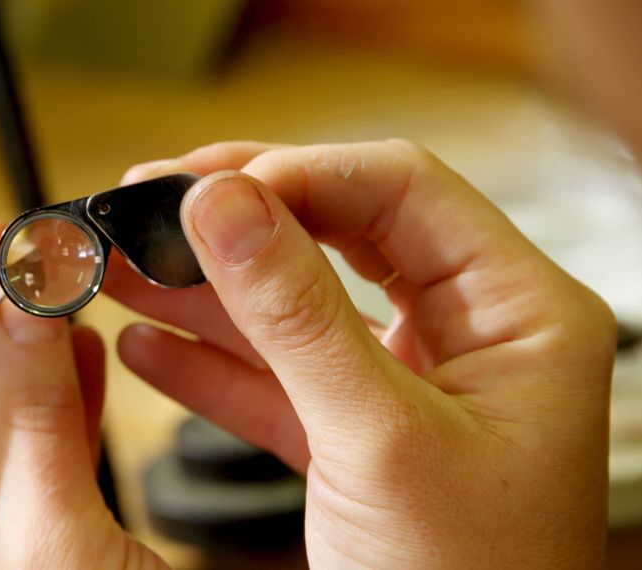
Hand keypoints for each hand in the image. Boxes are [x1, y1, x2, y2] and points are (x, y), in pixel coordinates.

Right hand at [108, 141, 615, 567]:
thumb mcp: (378, 442)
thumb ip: (296, 317)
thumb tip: (223, 205)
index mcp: (517, 314)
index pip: (401, 190)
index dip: (297, 175)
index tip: (208, 189)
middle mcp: (470, 335)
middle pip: (339, 234)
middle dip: (238, 223)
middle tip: (149, 205)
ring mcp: (411, 385)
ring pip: (297, 308)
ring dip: (205, 291)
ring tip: (123, 269)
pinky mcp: (362, 435)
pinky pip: (280, 378)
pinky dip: (211, 365)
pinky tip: (148, 347)